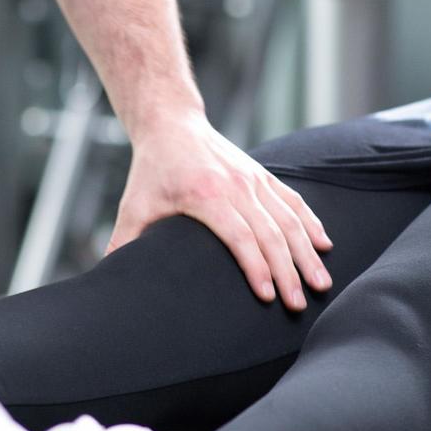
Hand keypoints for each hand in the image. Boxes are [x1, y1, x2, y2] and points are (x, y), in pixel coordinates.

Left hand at [106, 114, 333, 308]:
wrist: (172, 124)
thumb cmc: (151, 170)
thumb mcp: (135, 205)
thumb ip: (124, 241)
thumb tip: (105, 279)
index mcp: (206, 195)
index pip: (239, 236)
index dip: (255, 267)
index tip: (269, 297)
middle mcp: (236, 185)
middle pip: (270, 233)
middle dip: (288, 271)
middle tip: (298, 306)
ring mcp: (253, 178)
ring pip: (288, 218)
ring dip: (307, 252)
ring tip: (321, 284)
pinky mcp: (261, 174)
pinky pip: (292, 200)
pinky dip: (310, 222)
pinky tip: (325, 245)